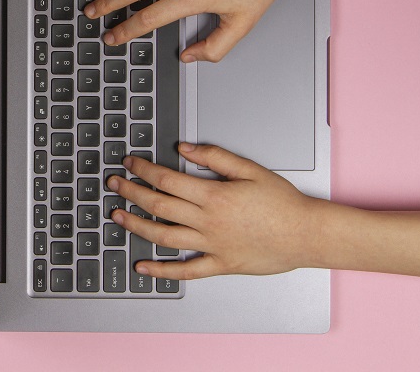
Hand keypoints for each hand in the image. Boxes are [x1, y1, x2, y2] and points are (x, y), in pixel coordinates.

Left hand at [106, 143, 324, 279]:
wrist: (305, 234)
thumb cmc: (281, 201)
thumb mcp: (250, 169)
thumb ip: (215, 156)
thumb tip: (185, 147)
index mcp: (213, 195)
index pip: (167, 179)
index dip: (143, 170)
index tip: (130, 164)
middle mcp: (207, 221)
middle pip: (159, 205)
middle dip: (132, 192)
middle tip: (114, 184)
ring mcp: (211, 245)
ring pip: (163, 236)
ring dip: (137, 226)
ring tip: (118, 217)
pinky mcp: (219, 265)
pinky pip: (185, 270)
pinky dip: (161, 270)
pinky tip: (143, 267)